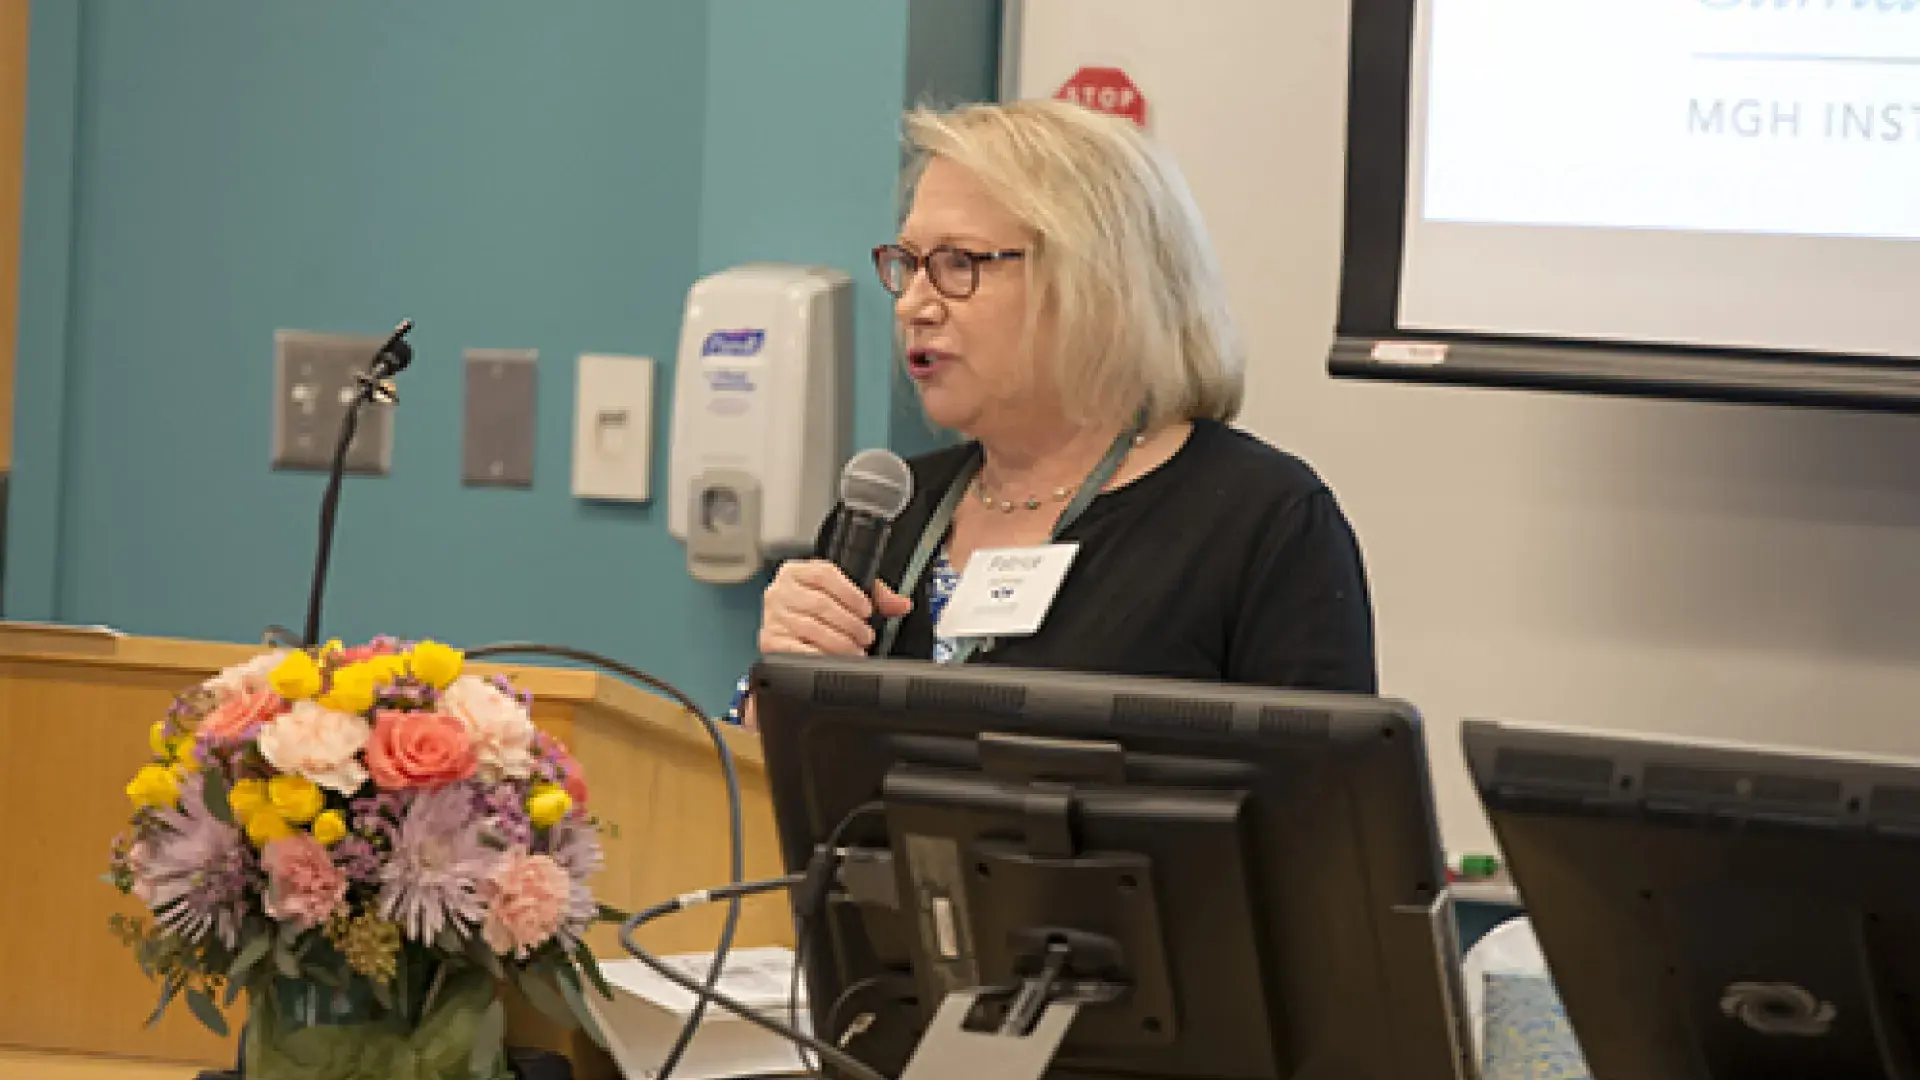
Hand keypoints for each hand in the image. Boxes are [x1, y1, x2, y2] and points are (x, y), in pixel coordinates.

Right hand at [758, 560, 912, 656]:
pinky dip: (821, 656)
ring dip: (840, 642)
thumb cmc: (812, 608)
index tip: (867, 609)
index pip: (825, 574)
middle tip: (866, 636)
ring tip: (856, 650)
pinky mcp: (770, 641)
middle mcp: (780, 592)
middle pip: (821, 604)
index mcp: (795, 572)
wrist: (784, 629)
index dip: (850, 593)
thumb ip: (871, 594)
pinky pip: (798, 650)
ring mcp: (773, 617)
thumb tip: (900, 604)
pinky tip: (835, 659)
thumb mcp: (837, 593)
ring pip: (812, 628)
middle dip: (850, 623)